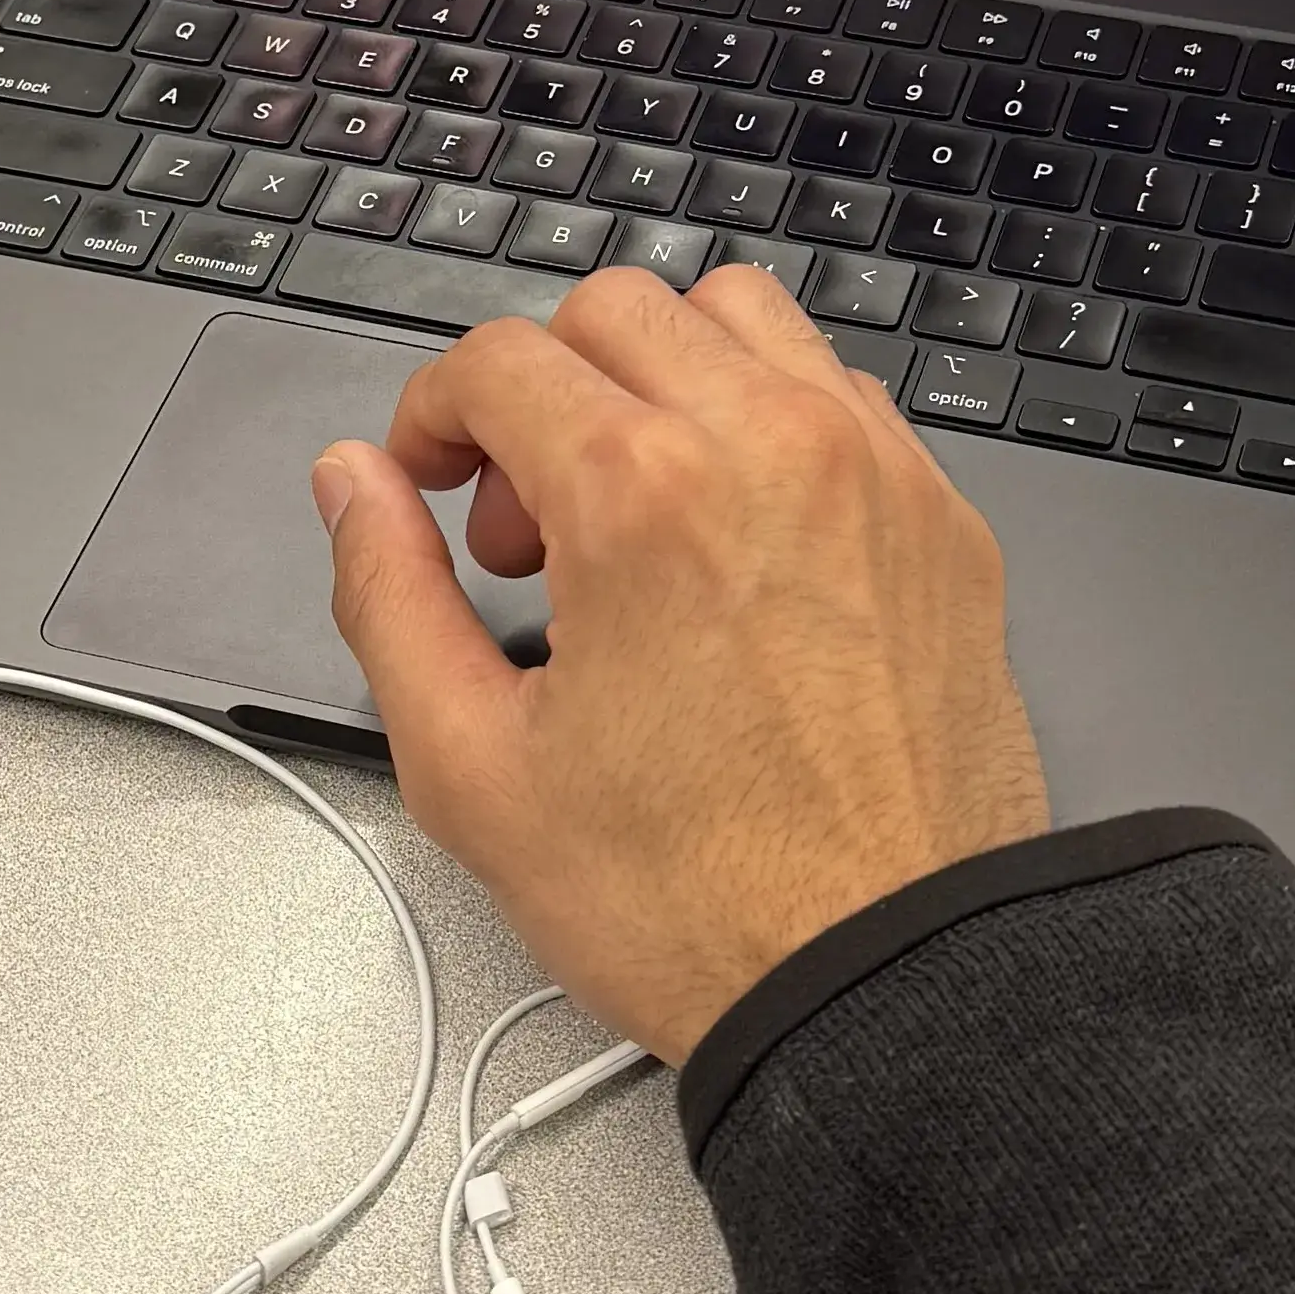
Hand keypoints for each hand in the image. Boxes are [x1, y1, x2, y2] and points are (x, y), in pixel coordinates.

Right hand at [314, 264, 1048, 1062]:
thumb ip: (389, 596)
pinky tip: (734, 540)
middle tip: (524, 528)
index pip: (498, 360)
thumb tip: (351, 486)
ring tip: (633, 512)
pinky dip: (767, 424)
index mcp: (642, 495)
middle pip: (615, 312)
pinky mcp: (943, 519)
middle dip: (540, 394)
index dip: (432, 418)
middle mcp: (769, 447)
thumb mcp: (474, 770)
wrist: (888, 981)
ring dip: (661, 379)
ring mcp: (873, 471)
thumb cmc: (703, 904)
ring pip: (741, 318)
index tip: (428, 483)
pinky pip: (838, 395)